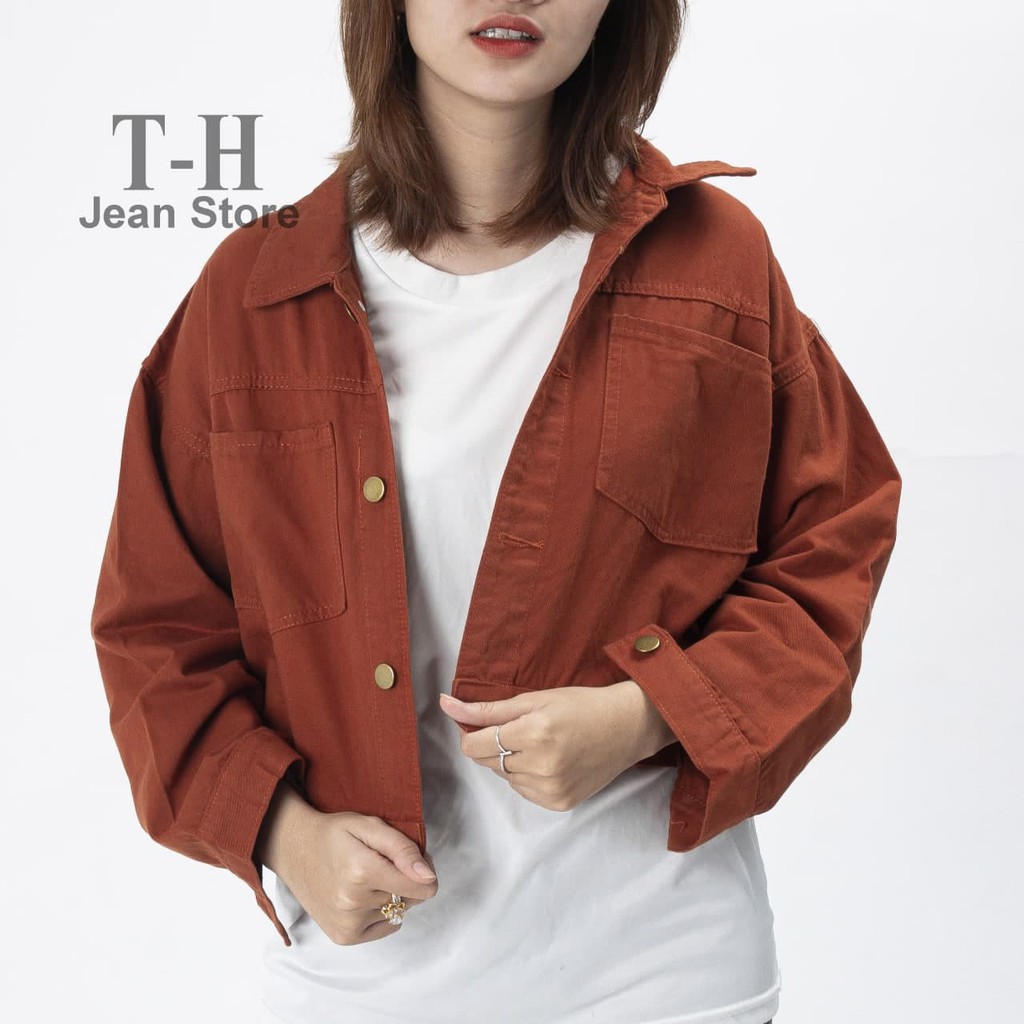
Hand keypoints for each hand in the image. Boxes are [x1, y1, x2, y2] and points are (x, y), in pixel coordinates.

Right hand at [255, 781, 438, 944]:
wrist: (294, 850)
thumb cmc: (333, 834)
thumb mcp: (369, 826)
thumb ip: (402, 849)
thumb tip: (429, 877)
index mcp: (363, 872)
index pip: (423, 887)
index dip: (424, 869)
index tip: (412, 858)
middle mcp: (354, 903)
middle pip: (411, 898)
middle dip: (407, 880)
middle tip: (384, 862)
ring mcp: (347, 924)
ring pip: (397, 912)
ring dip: (391, 895)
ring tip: (367, 877)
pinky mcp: (344, 937)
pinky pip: (385, 927)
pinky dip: (382, 912)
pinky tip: (363, 895)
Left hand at [438, 680, 672, 812]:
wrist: (625, 728)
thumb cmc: (580, 706)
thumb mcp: (533, 699)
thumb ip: (487, 708)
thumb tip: (446, 705)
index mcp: (534, 733)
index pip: (474, 746)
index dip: (470, 733)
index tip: (479, 723)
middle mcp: (542, 765)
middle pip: (486, 762)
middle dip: (491, 745)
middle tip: (516, 728)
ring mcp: (551, 789)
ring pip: (503, 777)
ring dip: (509, 761)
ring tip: (537, 743)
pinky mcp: (559, 803)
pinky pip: (522, 791)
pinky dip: (525, 776)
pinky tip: (547, 760)